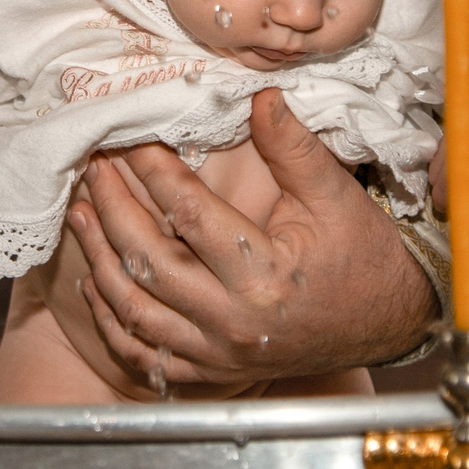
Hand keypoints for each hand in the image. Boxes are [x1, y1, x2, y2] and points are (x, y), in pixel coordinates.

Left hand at [58, 89, 436, 384]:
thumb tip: (259, 96)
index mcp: (265, 276)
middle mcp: (235, 322)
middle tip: (91, 169)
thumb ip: (293, 148)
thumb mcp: (335, 196)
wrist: (390, 321)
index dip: (153, 172)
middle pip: (150, 263)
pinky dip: (113, 324)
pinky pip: (146, 356)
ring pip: (136, 311)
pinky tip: (94, 285)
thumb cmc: (364, 256)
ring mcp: (220, 354)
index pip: (190, 214)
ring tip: (78, 215)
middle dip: (112, 210)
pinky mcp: (213, 372)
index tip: (128, 138)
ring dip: (99, 262)